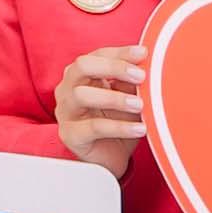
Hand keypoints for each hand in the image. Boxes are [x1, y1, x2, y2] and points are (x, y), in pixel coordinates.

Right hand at [53, 43, 146, 173]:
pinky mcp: (70, 135)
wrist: (110, 159)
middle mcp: (67, 89)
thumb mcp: (127, 99)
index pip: (96, 54)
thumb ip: (130, 82)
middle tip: (140, 76)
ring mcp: (66, 112)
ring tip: (140, 105)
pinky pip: (93, 127)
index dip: (120, 53)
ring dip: (115, 98)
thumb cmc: (116, 124)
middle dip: (113, 67)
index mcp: (80, 76)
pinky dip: (119, 127)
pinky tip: (140, 129)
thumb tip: (146, 63)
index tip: (143, 54)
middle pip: (82, 66)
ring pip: (82, 94)